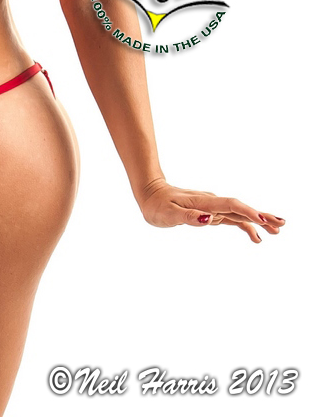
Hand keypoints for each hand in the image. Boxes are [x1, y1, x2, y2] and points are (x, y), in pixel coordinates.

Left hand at [137, 178, 284, 242]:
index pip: (229, 205)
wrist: (151, 194)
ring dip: (258, 220)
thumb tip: (209, 219)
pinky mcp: (210, 212)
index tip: (262, 220)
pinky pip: (231, 218)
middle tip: (280, 224)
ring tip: (276, 230)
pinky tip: (255, 236)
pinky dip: (244, 225)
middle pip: (239, 208)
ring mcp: (212, 207)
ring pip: (238, 213)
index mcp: (203, 202)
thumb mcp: (168, 214)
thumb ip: (188, 217)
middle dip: (260, 215)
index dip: (246, 212)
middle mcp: (210, 203)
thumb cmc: (157, 205)